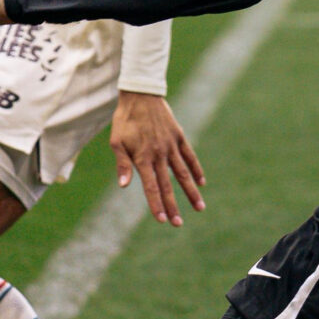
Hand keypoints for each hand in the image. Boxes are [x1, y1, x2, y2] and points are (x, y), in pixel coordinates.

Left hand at [110, 91, 205, 227]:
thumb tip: (124, 186)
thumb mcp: (116, 141)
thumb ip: (122, 164)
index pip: (151, 187)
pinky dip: (196, 169)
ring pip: (183, 173)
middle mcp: (159, 154)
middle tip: (178, 224)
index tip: (162, 220)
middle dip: (173, 206)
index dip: (156, 205)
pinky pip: (190, 156)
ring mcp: (171, 145)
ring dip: (191, 192)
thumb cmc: (124, 120)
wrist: (141, 94)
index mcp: (142, 157)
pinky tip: (201, 183)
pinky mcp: (179, 136)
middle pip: (168, 185)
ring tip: (200, 208)